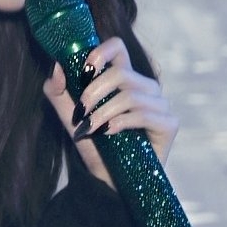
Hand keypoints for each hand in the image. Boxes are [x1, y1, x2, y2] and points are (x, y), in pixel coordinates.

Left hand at [43, 39, 178, 188]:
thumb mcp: (70, 117)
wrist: (109, 179)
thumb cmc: (94, 145)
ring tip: (90, 128)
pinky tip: (108, 133)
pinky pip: (143, 115)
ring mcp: (160, 104)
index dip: (100, 52)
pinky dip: (120, 123)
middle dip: (93, 92)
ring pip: (130, 95)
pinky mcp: (169, 124)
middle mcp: (146, 87)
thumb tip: (57, 67)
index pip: (117, 47)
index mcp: (125, 78)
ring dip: (103, 112)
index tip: (83, 71)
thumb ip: (58, 92)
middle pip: (121, 72)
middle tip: (80, 112)